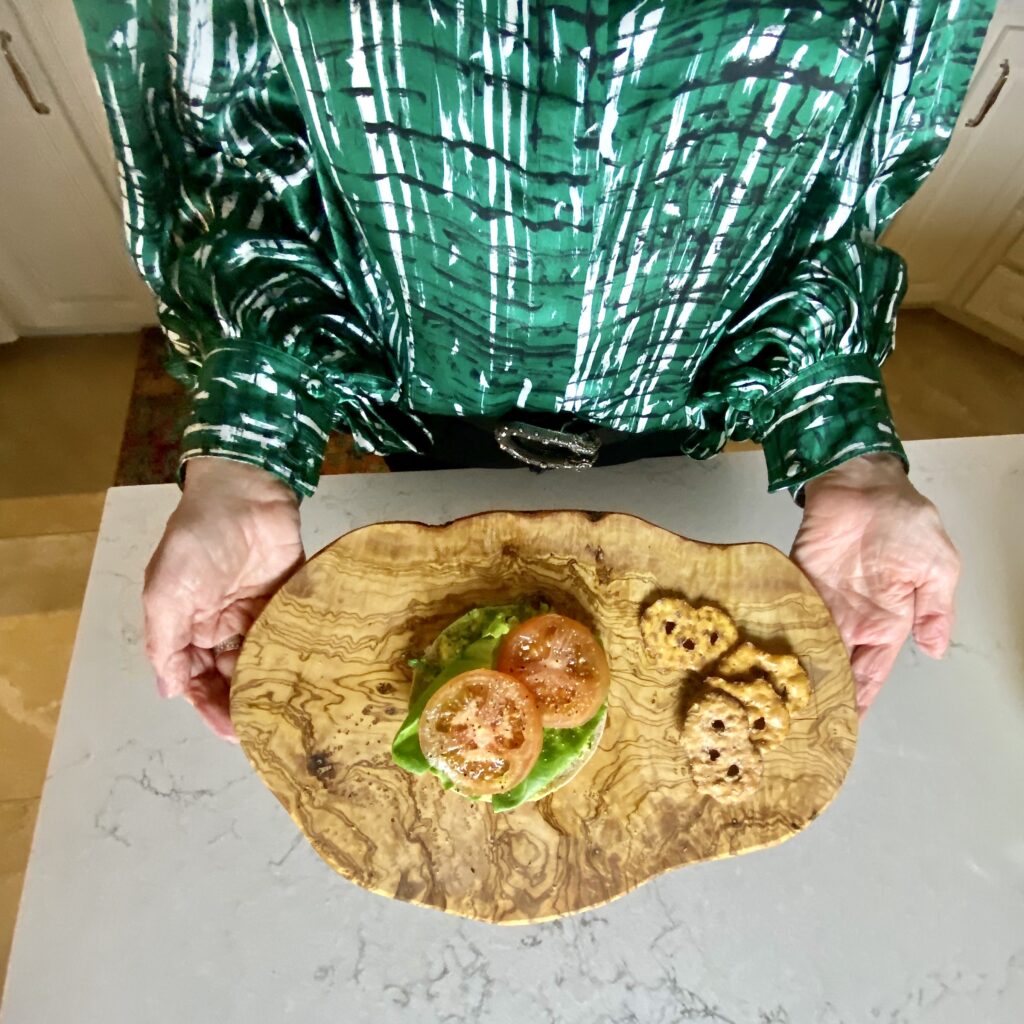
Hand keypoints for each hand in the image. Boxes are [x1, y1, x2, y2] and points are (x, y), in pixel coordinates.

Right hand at [143, 458, 303, 739]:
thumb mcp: (165, 592)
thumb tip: (168, 691)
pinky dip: (297, 657)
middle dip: (244, 702)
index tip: (229, 731)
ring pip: (263, 659)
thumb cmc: (197, 538)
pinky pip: (292, 634)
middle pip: (231, 674)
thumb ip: (166, 643)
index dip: (209, 705)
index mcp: (187, 625)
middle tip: (265, 728)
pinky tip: (308, 679)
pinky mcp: (290, 597)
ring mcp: (257, 611)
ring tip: (288, 710)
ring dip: (271, 684)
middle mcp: (222, 623)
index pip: (195, 677)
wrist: (244, 491)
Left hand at [791, 453, 959, 714]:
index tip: (843, 726)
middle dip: (819, 691)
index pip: (871, 671)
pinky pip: (785, 611)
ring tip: (774, 700)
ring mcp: (820, 600)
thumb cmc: (907, 522)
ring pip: (806, 644)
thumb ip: (936, 610)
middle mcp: (850, 618)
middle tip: (797, 721)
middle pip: (833, 664)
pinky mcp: (795, 580)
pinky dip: (774, 631)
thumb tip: (937, 650)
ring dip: (793, 669)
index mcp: (887, 623)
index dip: (859, 698)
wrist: (866, 481)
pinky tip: (761, 656)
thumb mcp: (938, 567)